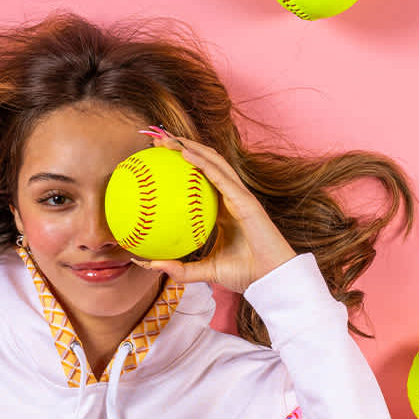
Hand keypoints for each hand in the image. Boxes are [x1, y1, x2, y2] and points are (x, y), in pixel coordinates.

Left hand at [135, 130, 296, 293]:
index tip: (157, 161)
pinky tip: (184, 154)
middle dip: (182, 147)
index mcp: (223, 210)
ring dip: (189, 146)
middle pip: (205, 163)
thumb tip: (148, 264)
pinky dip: (202, 163)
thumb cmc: (245, 274)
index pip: (200, 180)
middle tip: (156, 142)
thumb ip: (179, 268)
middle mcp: (231, 197)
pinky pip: (220, 177)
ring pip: (213, 162)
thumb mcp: (205, 271)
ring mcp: (239, 196)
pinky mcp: (244, 200)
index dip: (182, 166)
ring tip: (166, 139)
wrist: (270, 279)